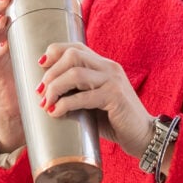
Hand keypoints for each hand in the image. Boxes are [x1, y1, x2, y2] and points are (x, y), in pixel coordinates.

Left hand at [37, 43, 154, 159]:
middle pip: (72, 55)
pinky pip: (83, 96)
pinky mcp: (115, 97)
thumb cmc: (115, 121)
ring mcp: (113, 81)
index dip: (54, 52)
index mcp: (104, 65)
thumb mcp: (94, 102)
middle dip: (51, 73)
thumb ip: (77, 94)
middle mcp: (109, 68)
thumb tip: (47, 97)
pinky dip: (65, 104)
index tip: (40, 65)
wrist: (143, 135)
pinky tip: (56, 113)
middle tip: (40, 92)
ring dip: (54, 88)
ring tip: (46, 104)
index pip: (76, 47)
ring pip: (75, 74)